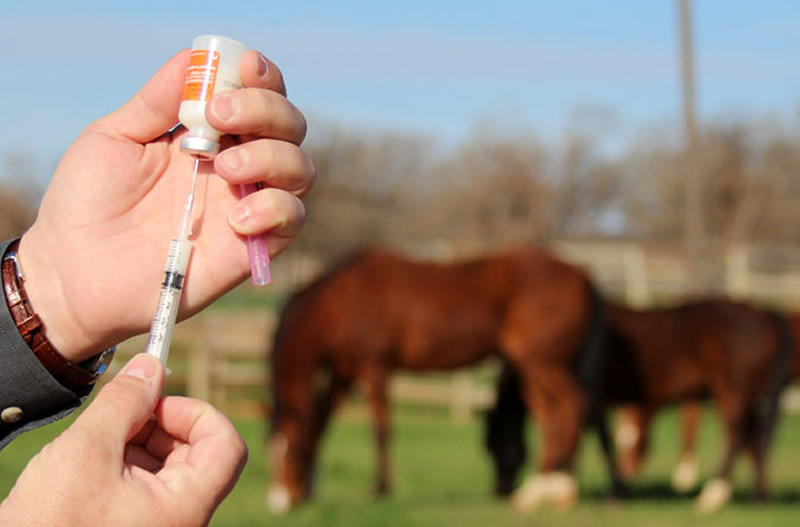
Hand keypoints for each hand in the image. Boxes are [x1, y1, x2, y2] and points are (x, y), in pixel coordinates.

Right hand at [0, 354, 246, 526]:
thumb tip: (150, 366)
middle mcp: (184, 521)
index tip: (156, 402)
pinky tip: (92, 465)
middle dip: (162, 424)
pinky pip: (149, 488)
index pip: (226, 445)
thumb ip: (124, 402)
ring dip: (140, 443)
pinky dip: (127, 465)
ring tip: (98, 444)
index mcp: (186, 508)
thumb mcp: (85, 451)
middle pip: (198, 453)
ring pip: (171, 468)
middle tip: (120, 416)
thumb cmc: (48, 524)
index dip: (196, 412)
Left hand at [17, 49, 314, 360]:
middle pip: (289, 126)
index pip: (257, 95)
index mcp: (207, 134)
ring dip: (271, 157)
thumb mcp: (114, 137)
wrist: (75, 273)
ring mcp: (247, 205)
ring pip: (300, 169)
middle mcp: (235, 166)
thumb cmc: (87, 203)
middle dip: (266, 110)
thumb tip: (194, 58)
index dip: (261, 77)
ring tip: (224, 168)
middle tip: (219, 117)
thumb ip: (157, 101)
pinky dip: (275, 209)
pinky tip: (235, 217)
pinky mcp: (252, 247)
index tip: (243, 67)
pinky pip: (293, 219)